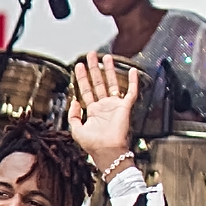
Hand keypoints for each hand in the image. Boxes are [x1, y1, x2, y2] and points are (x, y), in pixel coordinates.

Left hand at [69, 51, 143, 169]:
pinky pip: (130, 92)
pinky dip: (132, 81)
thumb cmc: (92, 144)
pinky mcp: (125, 107)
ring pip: (112, 83)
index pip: (86, 90)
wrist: (107, 151)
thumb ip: (73, 116)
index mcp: (92, 110)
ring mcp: (114, 105)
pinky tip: (132, 71)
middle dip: (94, 68)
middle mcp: (103, 105)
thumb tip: (74, 101)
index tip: (78, 66)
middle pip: (98, 82)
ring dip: (109, 70)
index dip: (82, 78)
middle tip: (90, 55)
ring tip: (106, 57)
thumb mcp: (76, 130)